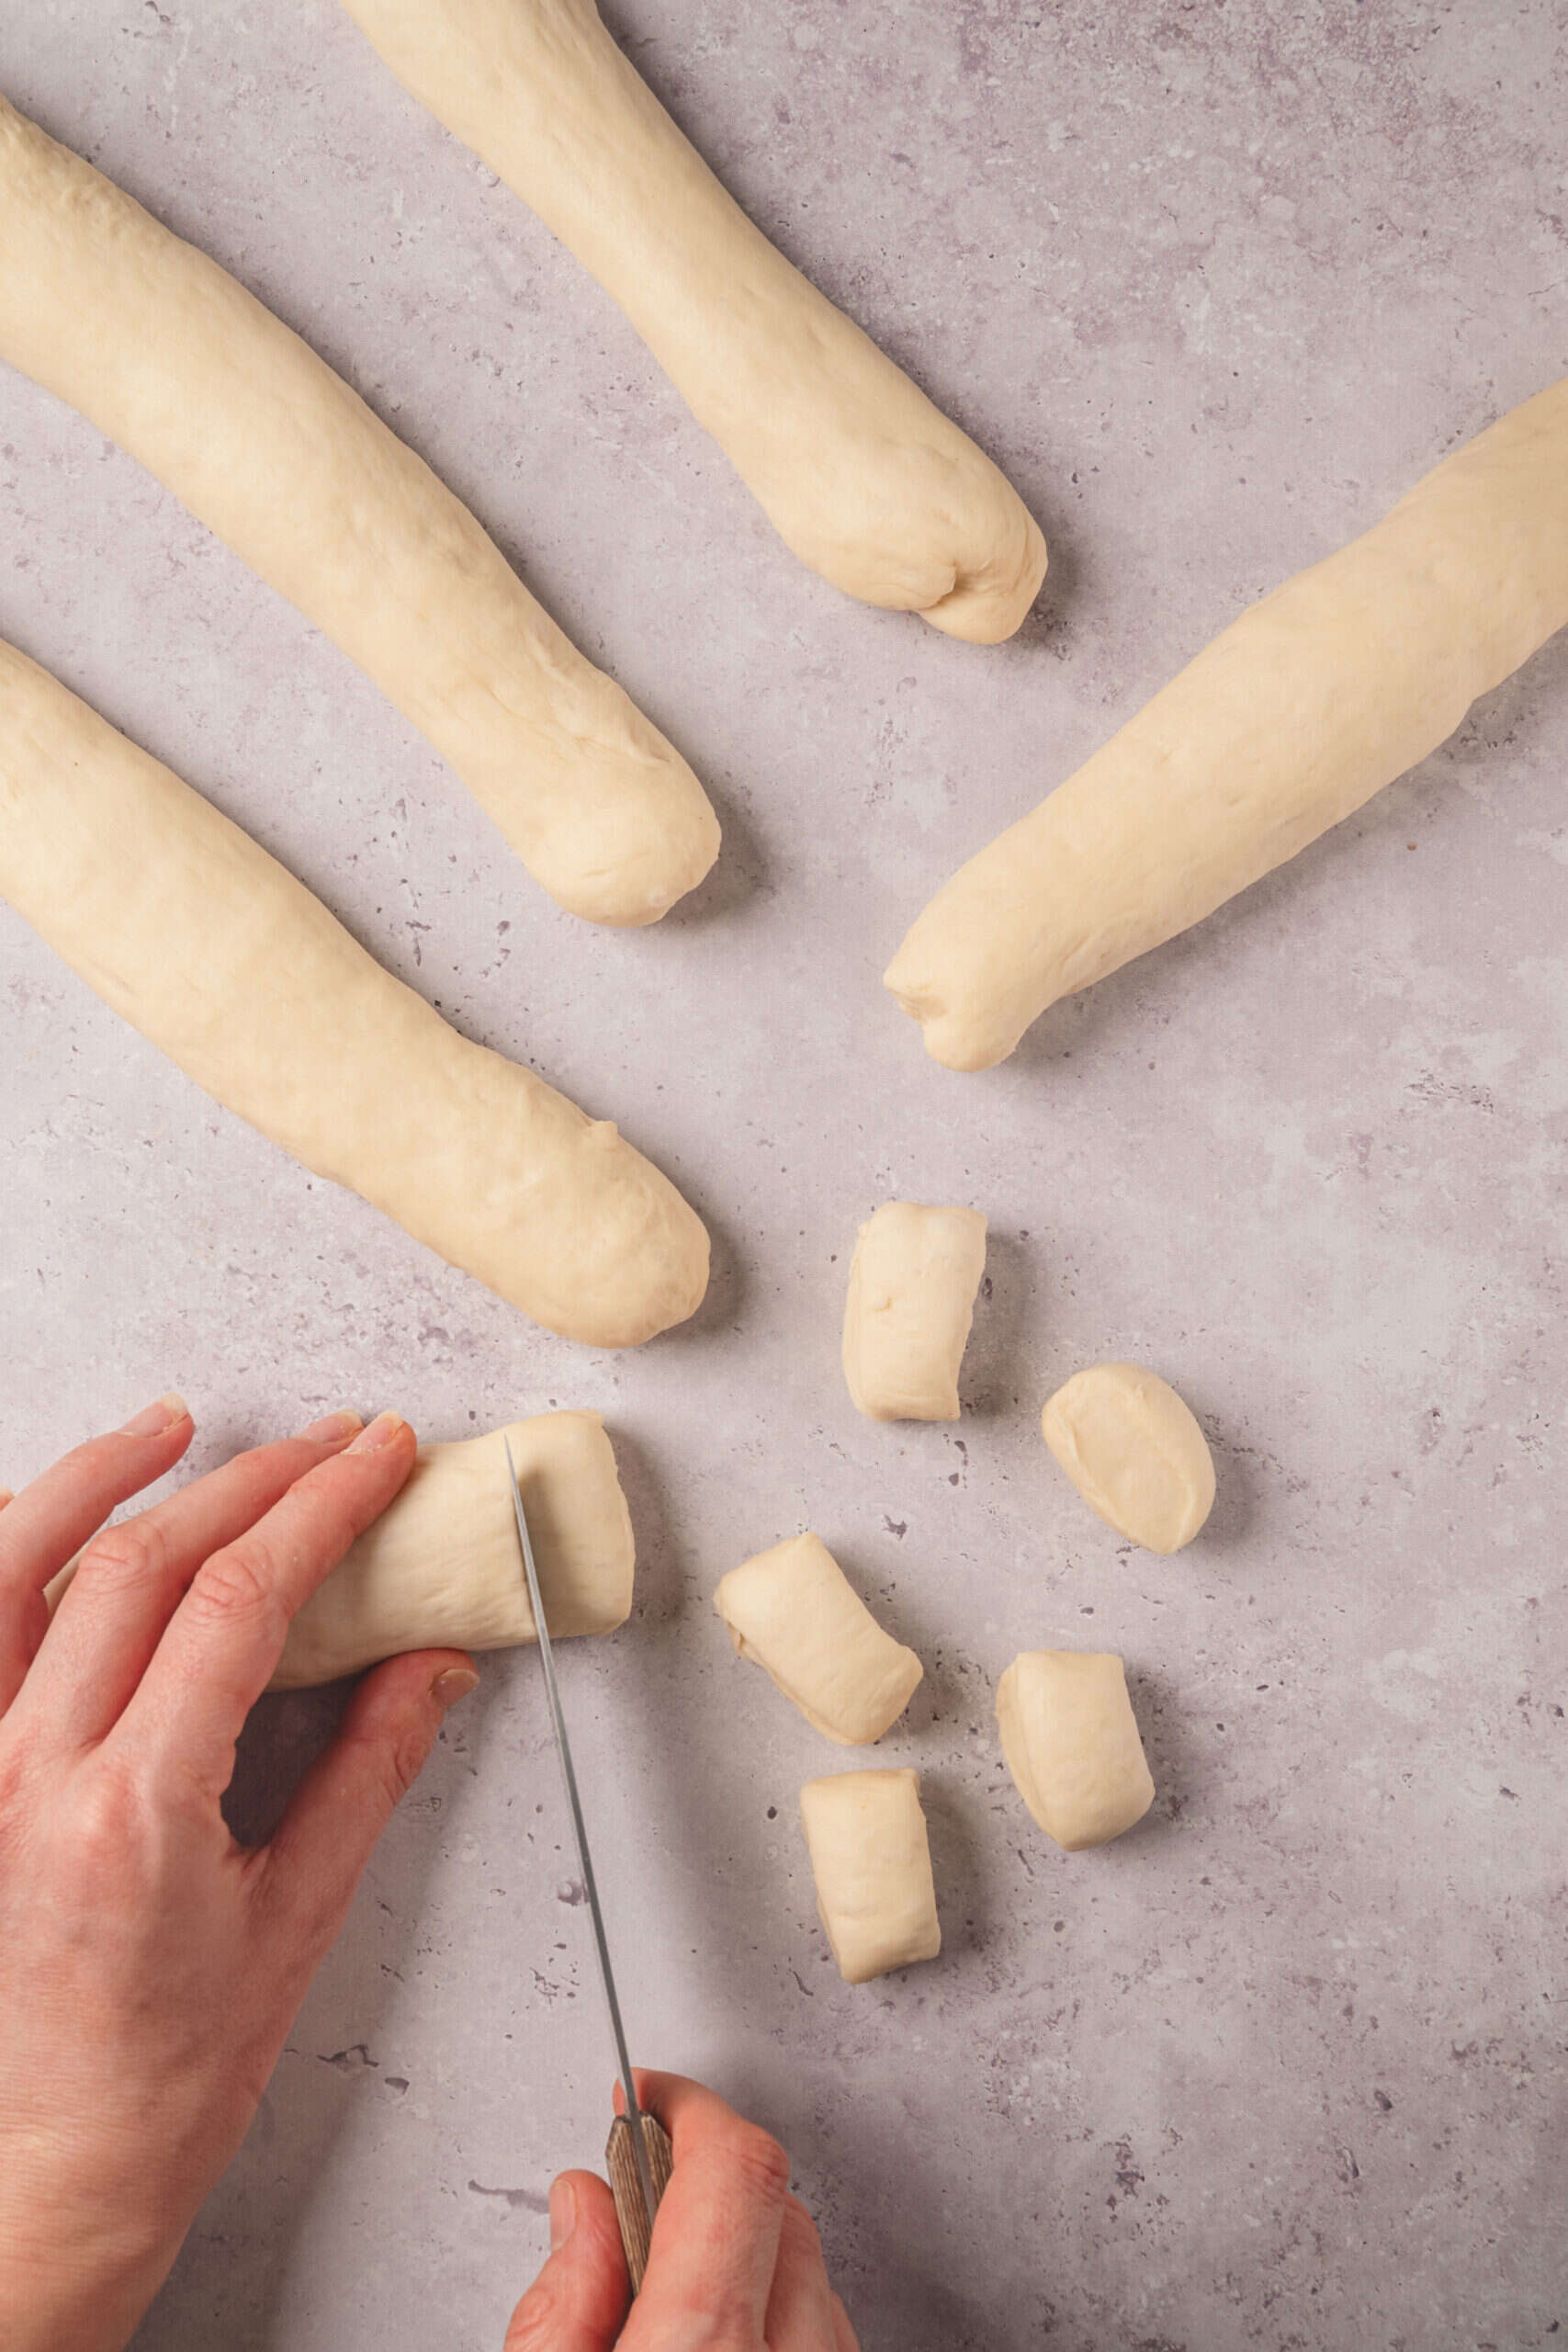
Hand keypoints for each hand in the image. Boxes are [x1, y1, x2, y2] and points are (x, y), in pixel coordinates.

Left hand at [0, 1396, 478, 2351]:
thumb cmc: (162, 2079)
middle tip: (330, 1442)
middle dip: (252, 1480)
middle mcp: (29, 1774)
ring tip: (174, 1426)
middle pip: (145, 1563)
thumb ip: (367, 1772)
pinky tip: (53, 1518)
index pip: (238, 1599)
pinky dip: (9, 1551)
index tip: (378, 1457)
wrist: (41, 2174)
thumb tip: (431, 1664)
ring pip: (17, 1566)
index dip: (321, 1506)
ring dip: (100, 1477)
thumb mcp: (295, 1922)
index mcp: (132, 1811)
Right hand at [505, 2071, 857, 2350]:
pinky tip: (727, 2350)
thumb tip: (588, 2205)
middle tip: (639, 2217)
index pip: (733, 2165)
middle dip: (709, 2189)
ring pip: (816, 2275)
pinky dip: (786, 2323)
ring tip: (672, 2307)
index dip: (687, 2108)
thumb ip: (560, 2308)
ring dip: (752, 2259)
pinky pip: (833, 2335)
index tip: (650, 2096)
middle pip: (779, 2210)